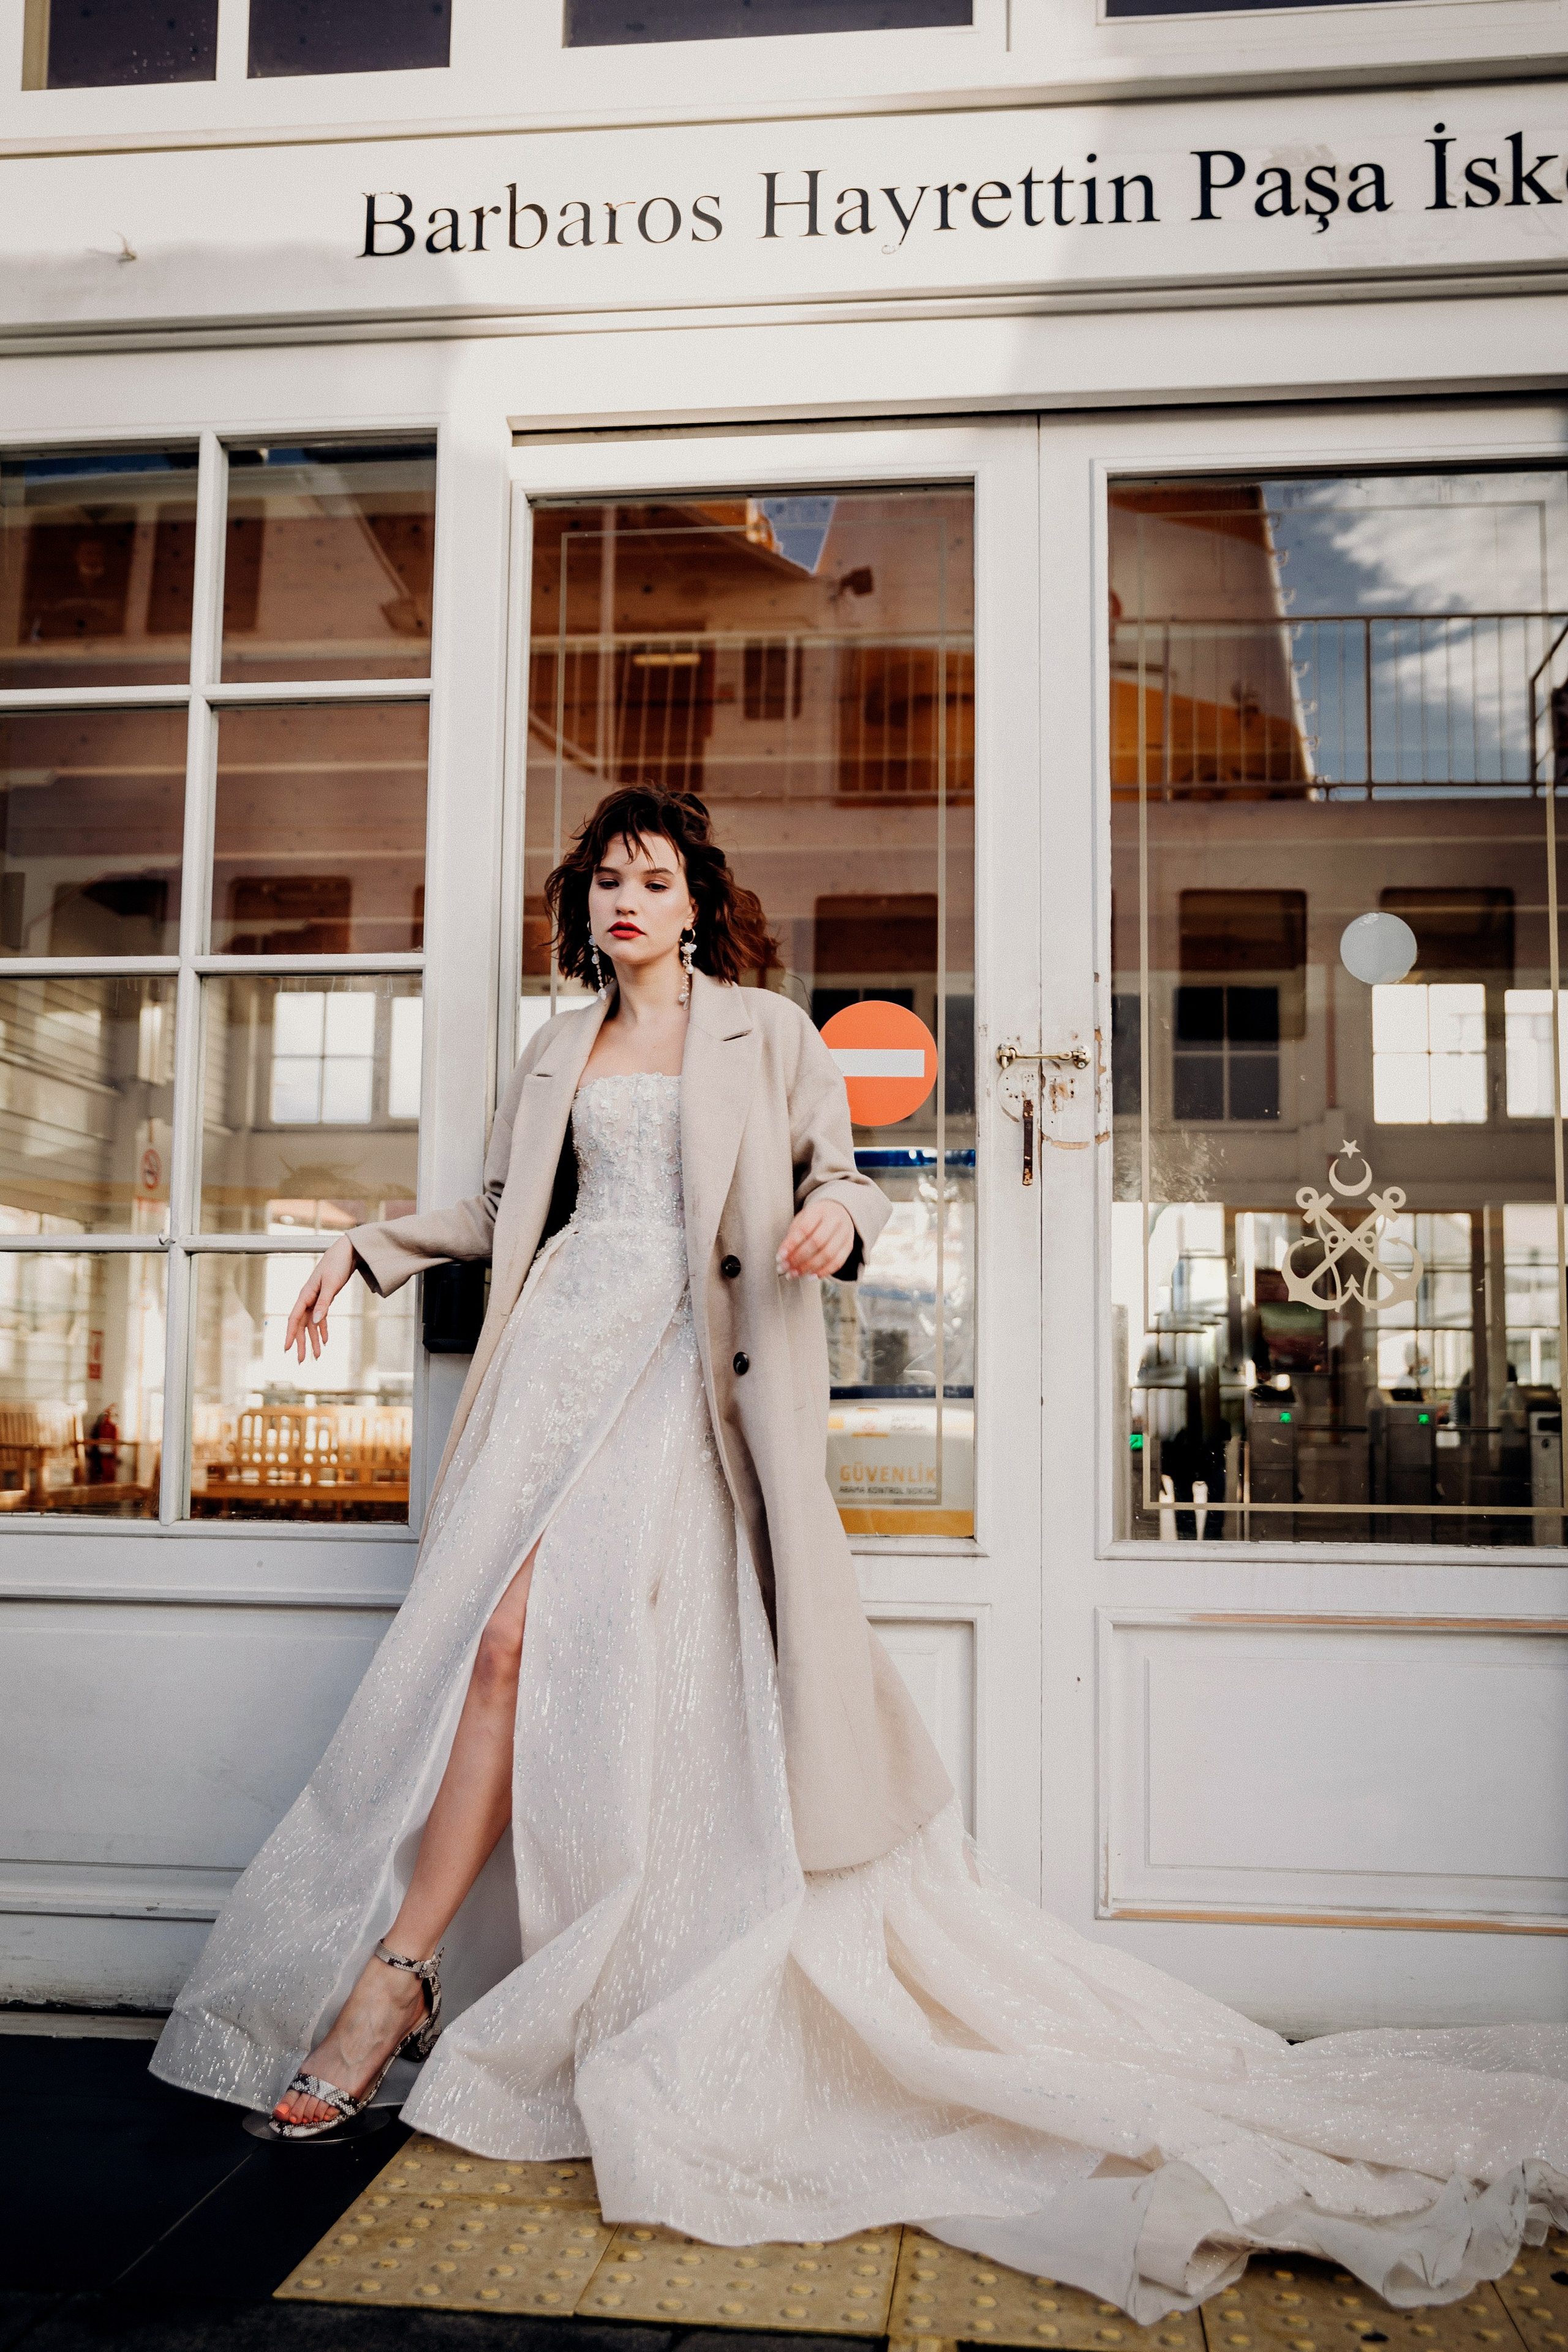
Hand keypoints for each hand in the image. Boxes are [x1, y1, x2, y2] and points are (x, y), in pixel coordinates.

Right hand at [284, 1236, 356, 1362]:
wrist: (347, 1251)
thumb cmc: (337, 1264)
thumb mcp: (332, 1284)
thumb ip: (324, 1303)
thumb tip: (315, 1321)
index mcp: (305, 1295)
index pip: (294, 1318)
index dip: (290, 1334)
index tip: (286, 1349)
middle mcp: (308, 1298)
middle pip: (301, 1325)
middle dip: (301, 1343)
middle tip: (302, 1361)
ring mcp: (316, 1299)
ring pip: (311, 1324)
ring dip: (314, 1340)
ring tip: (317, 1356)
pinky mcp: (325, 1299)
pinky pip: (321, 1318)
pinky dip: (323, 1329)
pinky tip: (325, 1340)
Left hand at [777, 1196, 854, 1280]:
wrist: (838, 1212)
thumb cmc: (815, 1218)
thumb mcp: (802, 1219)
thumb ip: (792, 1235)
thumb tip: (782, 1257)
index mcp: (819, 1210)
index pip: (804, 1228)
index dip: (791, 1244)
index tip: (779, 1257)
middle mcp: (835, 1220)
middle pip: (817, 1242)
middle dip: (798, 1258)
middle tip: (785, 1268)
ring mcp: (845, 1233)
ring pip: (828, 1254)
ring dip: (809, 1268)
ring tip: (794, 1274)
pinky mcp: (849, 1246)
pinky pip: (837, 1262)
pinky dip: (823, 1271)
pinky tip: (810, 1276)